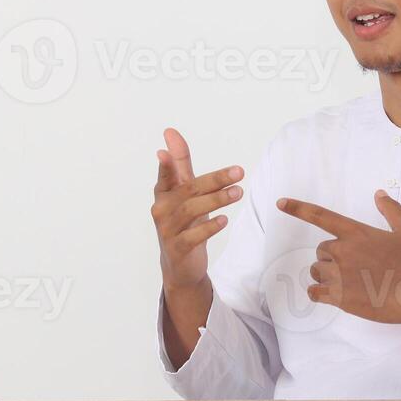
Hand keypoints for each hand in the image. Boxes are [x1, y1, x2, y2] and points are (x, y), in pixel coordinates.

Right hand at [152, 127, 243, 292]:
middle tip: (239, 172)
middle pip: (188, 190)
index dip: (167, 165)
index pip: (166, 176)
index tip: (166, 152)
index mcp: (163, 193)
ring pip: (191, 211)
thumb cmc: (184, 223)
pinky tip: (224, 220)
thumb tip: (170, 134)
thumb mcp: (184, 193)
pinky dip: (209, 227)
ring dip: (216, 200)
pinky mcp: (177, 249)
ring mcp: (168, 230)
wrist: (180, 266)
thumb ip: (180, 164)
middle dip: (214, 179)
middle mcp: (161, 210)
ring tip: (238, 192)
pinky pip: (193, 237)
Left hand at [276, 190, 400, 323]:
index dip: (298, 208)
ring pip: (318, 271)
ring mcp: (340, 274)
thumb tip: (379, 193)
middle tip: (356, 267)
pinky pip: (315, 292)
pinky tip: (331, 295)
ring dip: (327, 276)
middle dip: (333, 257)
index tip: (280, 203)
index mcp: (356, 232)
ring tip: (351, 282)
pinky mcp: (340, 296)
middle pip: (321, 250)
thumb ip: (391, 209)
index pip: (321, 216)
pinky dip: (319, 293)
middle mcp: (344, 250)